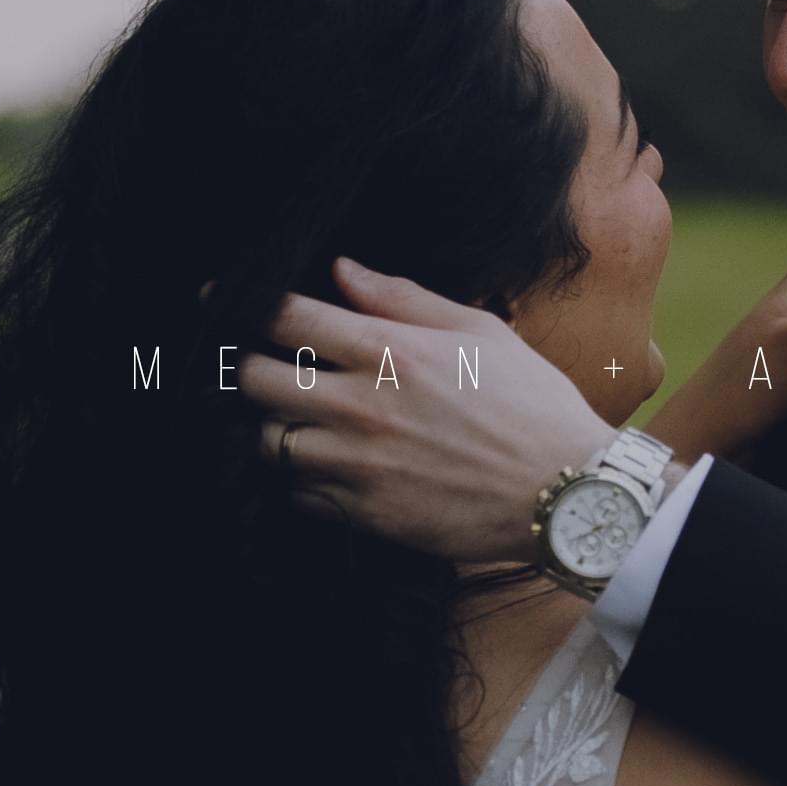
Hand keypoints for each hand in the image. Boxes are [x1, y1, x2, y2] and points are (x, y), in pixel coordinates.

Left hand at [234, 257, 614, 563]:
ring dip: (271, 427)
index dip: (241, 303)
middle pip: (254, 381)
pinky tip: (323, 466)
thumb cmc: (531, 405)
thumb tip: (342, 270)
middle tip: (257, 364)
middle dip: (245, 368)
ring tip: (291, 419)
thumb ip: (404, 299)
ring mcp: (358, 465)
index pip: (285, 318)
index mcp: (391, 352)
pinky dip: (298, 480)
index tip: (219, 298)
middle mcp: (363, 406)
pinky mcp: (364, 514)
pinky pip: (296, 494)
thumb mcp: (480, 333)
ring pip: (266, 442)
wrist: (567, 494)